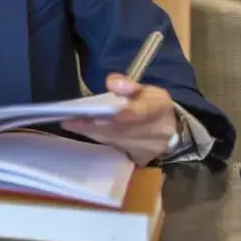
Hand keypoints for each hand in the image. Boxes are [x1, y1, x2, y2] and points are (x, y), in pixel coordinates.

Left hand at [62, 74, 177, 165]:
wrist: (170, 129)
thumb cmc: (152, 105)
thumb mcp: (146, 89)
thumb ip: (128, 85)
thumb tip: (113, 83)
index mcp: (159, 107)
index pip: (145, 110)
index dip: (129, 113)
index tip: (112, 113)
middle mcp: (157, 131)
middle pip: (122, 129)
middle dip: (95, 124)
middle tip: (70, 119)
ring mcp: (149, 148)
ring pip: (115, 140)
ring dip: (92, 131)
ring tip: (70, 123)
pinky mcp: (140, 157)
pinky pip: (115, 149)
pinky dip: (98, 138)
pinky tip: (83, 130)